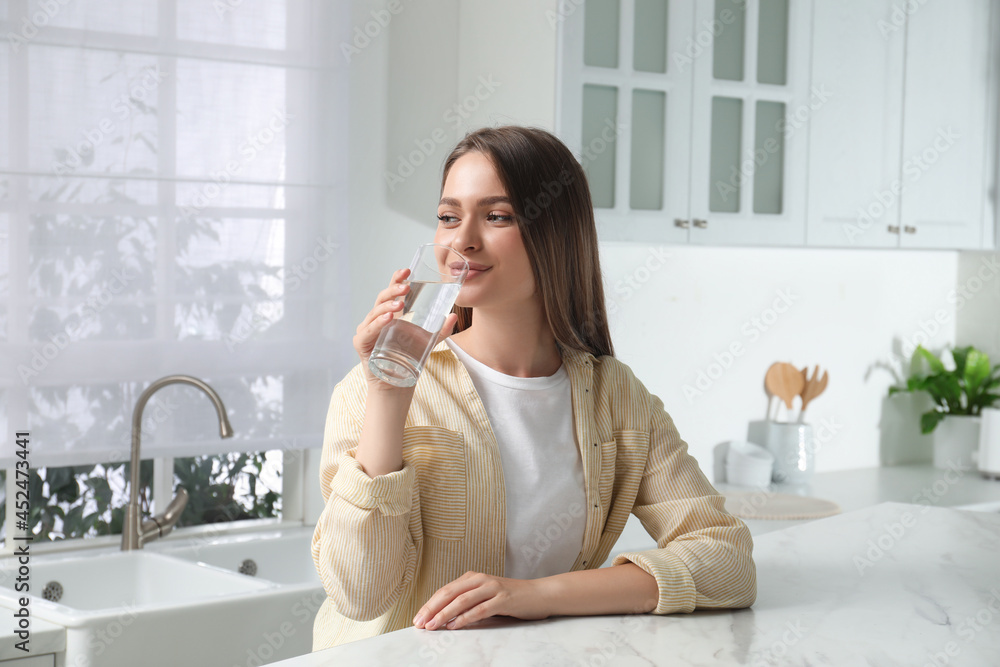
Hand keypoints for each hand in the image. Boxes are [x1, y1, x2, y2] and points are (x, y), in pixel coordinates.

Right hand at [354, 267, 458, 389]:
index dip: (396, 279)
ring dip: (387, 306)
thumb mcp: (428, 342)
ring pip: (375, 312)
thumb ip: (441, 331)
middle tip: (406, 287)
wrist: (396, 382)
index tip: (407, 270)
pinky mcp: (362, 343)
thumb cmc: (408, 358)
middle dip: (394, 290)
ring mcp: (367, 329)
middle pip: (382, 298)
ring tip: (399, 304)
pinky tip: (388, 319)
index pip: (392, 291)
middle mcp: (376, 318)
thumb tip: (453, 316)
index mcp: (390, 313)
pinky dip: (377, 324)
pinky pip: (369, 331)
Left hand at [413, 571, 550, 630]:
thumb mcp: (486, 596)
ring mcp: (492, 588)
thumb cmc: (511, 598)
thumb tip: (444, 618)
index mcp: (473, 578)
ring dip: (444, 614)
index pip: (445, 590)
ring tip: (432, 626)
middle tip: (419, 623)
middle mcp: (481, 580)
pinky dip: (465, 617)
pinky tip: (454, 625)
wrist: (539, 594)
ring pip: (462, 600)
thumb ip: (468, 602)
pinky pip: (480, 609)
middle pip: (449, 593)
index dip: (429, 604)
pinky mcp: (503, 599)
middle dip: (432, 609)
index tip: (417, 618)